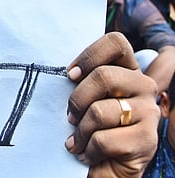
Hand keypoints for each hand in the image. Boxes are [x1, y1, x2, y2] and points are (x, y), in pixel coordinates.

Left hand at [65, 31, 159, 176]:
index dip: (89, 56)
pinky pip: (103, 138)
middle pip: (104, 76)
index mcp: (127, 71)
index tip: (70, 76)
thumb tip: (57, 70)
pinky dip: (87, 149)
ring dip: (80, 130)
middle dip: (77, 99)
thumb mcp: (84, 99)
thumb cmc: (89, 128)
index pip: (116, 42)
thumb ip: (79, 81)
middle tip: (70, 116)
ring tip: (78, 140)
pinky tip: (87, 153)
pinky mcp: (146, 141)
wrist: (105, 168)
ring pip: (100, 111)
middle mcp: (143, 87)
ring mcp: (149, 113)